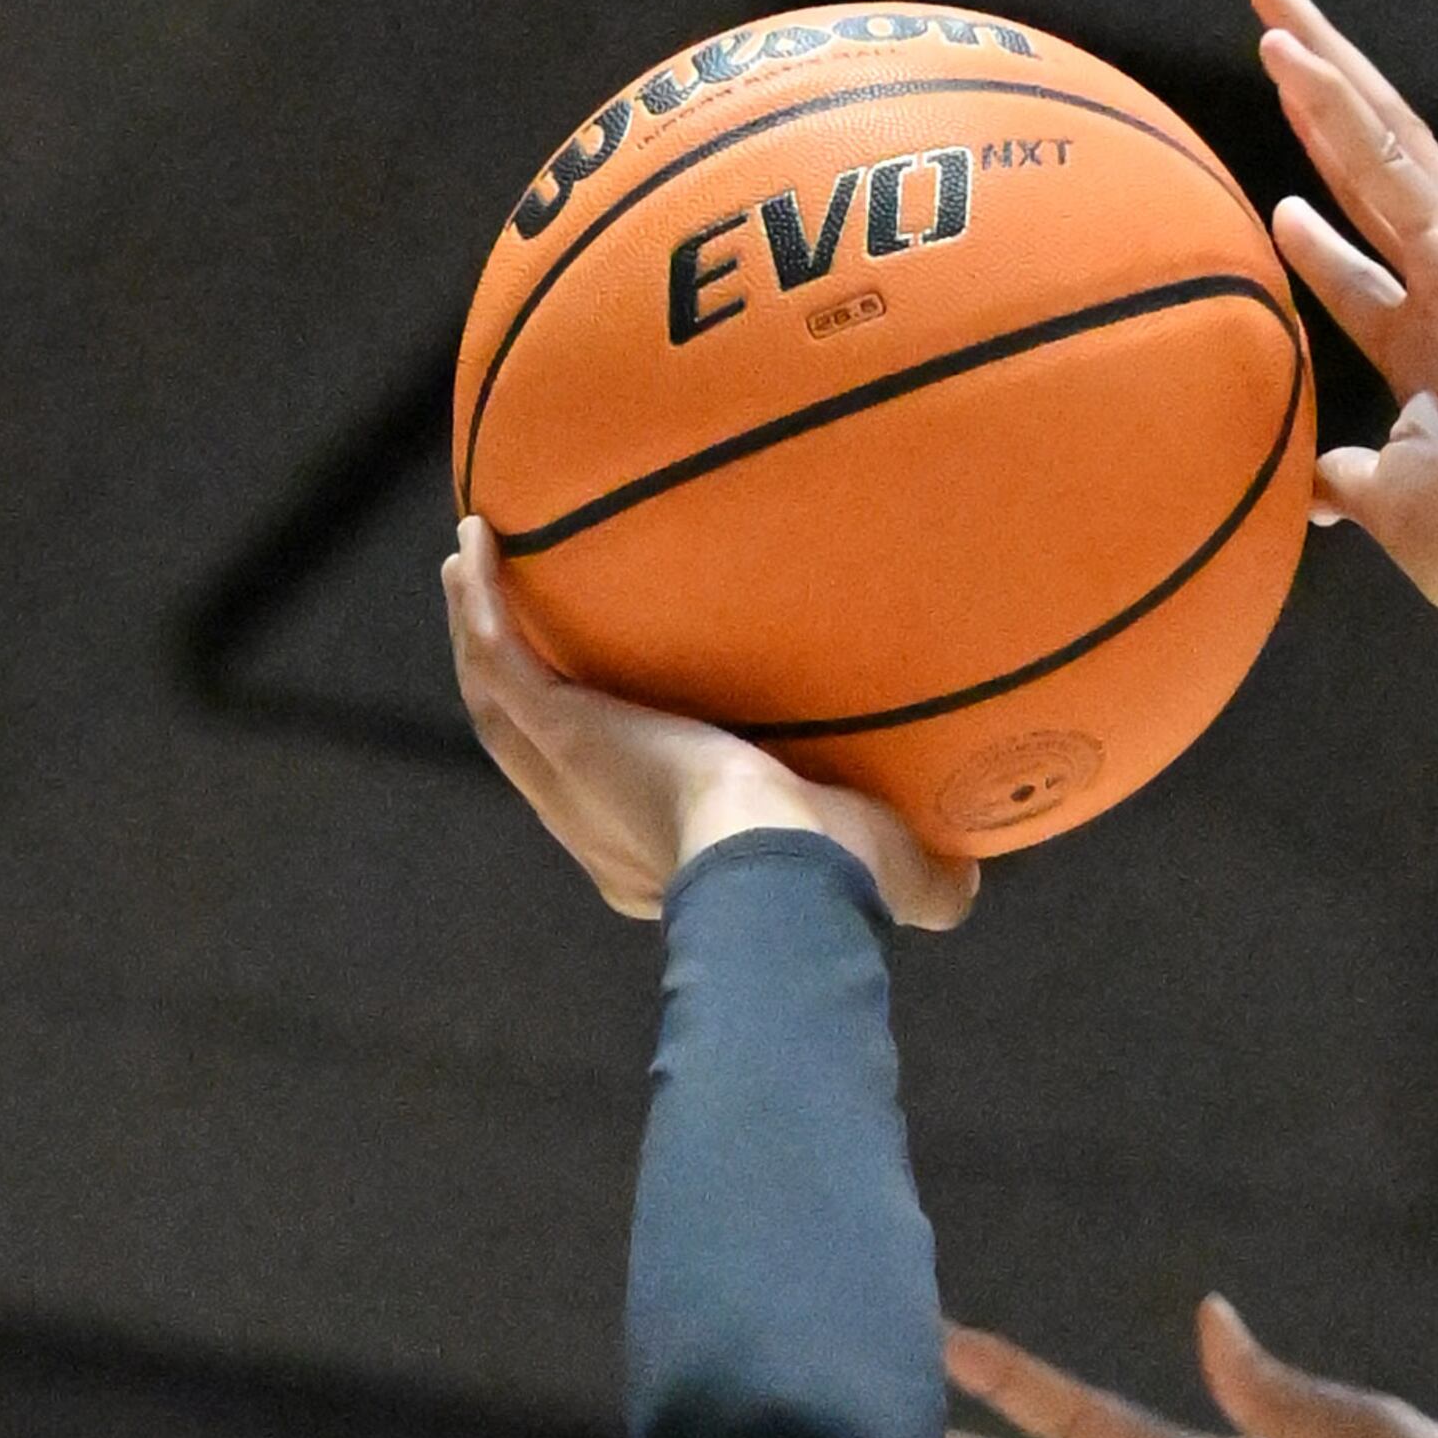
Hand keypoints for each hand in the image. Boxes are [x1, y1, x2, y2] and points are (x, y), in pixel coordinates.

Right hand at [443, 520, 978, 929]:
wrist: (781, 874)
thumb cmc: (840, 886)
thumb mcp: (888, 880)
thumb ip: (926, 882)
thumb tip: (969, 890)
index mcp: (659, 864)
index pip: (610, 815)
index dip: (601, 774)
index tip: (612, 729)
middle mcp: (598, 825)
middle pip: (533, 748)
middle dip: (516, 692)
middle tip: (506, 628)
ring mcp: (569, 777)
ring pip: (497, 698)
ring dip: (480, 634)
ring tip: (468, 571)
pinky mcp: (561, 727)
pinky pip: (498, 655)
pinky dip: (479, 603)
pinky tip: (474, 546)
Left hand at [1252, 0, 1437, 642]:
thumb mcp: (1393, 507)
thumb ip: (1349, 480)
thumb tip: (1305, 489)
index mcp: (1428, 344)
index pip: (1358, 267)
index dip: (1313, 234)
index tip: (1273, 200)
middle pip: (1366, 173)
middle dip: (1319, 100)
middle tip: (1271, 24)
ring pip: (1381, 141)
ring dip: (1323, 66)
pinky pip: (1392, 165)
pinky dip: (1338, 108)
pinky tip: (1292, 55)